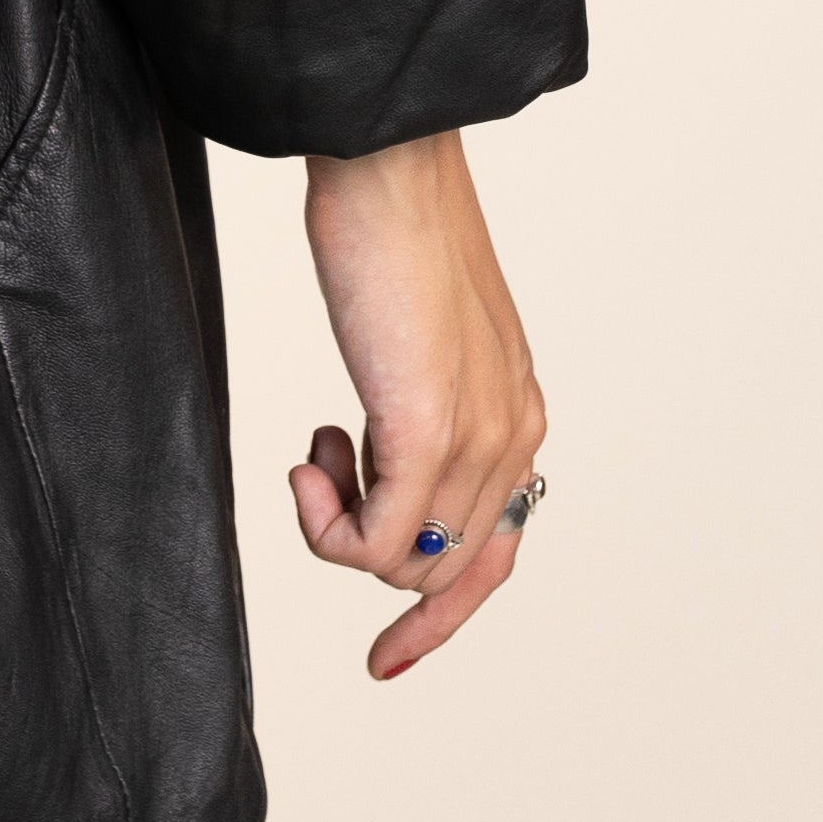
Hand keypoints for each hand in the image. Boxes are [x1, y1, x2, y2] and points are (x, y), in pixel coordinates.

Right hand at [290, 129, 545, 681]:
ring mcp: (475, 439)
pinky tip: (307, 458)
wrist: (386, 167)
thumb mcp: (417, 339)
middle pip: (442, 569)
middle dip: (364, 547)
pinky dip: (326, 526)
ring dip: (339, 524)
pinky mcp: (426, 430)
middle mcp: (511, 437)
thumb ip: (418, 406)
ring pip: (405, 563)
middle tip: (318, 470)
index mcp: (515, 414)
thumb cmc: (387, 230)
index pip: (495, 556)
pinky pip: (375, 542)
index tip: (383, 655)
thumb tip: (379, 471)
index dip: (437, 616)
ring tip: (318, 444)